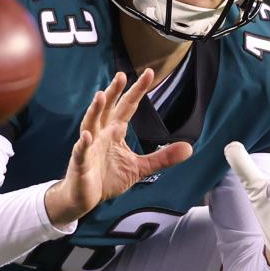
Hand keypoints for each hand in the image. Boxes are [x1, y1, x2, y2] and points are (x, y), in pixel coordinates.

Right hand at [45, 70, 192, 226]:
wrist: (85, 198)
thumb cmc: (108, 178)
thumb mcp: (140, 168)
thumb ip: (162, 157)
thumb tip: (189, 148)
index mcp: (115, 132)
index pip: (127, 107)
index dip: (137, 91)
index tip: (149, 73)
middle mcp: (101, 134)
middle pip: (108, 109)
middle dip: (113, 92)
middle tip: (121, 75)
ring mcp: (89, 146)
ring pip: (90, 124)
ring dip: (95, 110)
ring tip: (100, 96)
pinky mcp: (80, 163)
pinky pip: (81, 151)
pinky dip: (83, 144)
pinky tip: (86, 136)